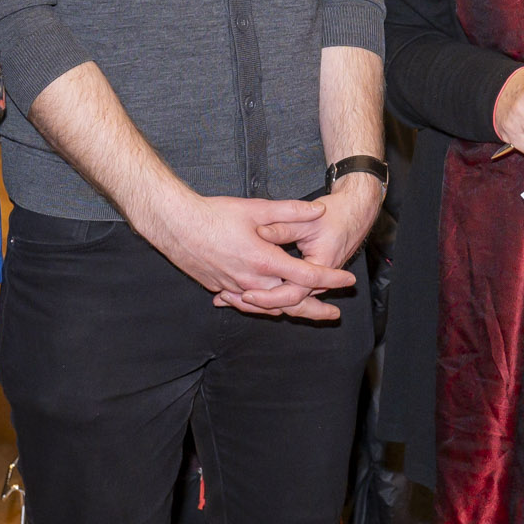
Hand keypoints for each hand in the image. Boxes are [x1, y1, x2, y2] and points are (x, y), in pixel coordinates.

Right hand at [144, 191, 353, 321]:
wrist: (175, 225)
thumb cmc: (214, 214)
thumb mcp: (256, 208)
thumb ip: (290, 211)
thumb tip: (317, 210)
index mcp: (264, 261)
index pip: (306, 276)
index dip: (330, 279)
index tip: (348, 281)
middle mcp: (251, 281)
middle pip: (290, 302)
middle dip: (314, 309)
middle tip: (334, 314)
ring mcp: (233, 288)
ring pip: (267, 307)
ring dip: (289, 310)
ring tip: (307, 313)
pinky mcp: (219, 288)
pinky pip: (246, 304)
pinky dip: (261, 307)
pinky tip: (266, 305)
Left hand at [225, 173, 382, 313]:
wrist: (356, 212)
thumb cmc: (337, 214)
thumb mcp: (309, 219)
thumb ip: (284, 226)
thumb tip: (260, 232)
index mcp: (321, 266)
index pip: (293, 293)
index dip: (268, 296)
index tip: (246, 293)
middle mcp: (319, 279)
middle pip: (287, 302)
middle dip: (258, 304)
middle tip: (231, 300)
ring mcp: (314, 280)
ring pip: (287, 299)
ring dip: (261, 300)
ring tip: (230, 298)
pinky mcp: (309, 276)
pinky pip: (288, 290)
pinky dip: (269, 292)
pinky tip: (245, 289)